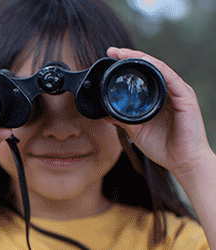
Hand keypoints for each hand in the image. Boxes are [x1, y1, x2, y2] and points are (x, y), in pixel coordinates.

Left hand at [105, 47, 213, 172]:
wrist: (182, 162)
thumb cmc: (162, 146)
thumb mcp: (135, 130)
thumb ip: (121, 119)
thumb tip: (103, 113)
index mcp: (157, 97)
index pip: (142, 74)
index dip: (126, 63)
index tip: (110, 56)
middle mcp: (168, 91)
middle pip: (149, 67)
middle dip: (130, 56)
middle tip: (113, 50)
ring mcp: (178, 92)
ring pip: (158, 68)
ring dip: (140, 57)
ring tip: (124, 52)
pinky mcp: (185, 97)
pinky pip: (170, 77)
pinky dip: (157, 67)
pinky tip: (145, 61)